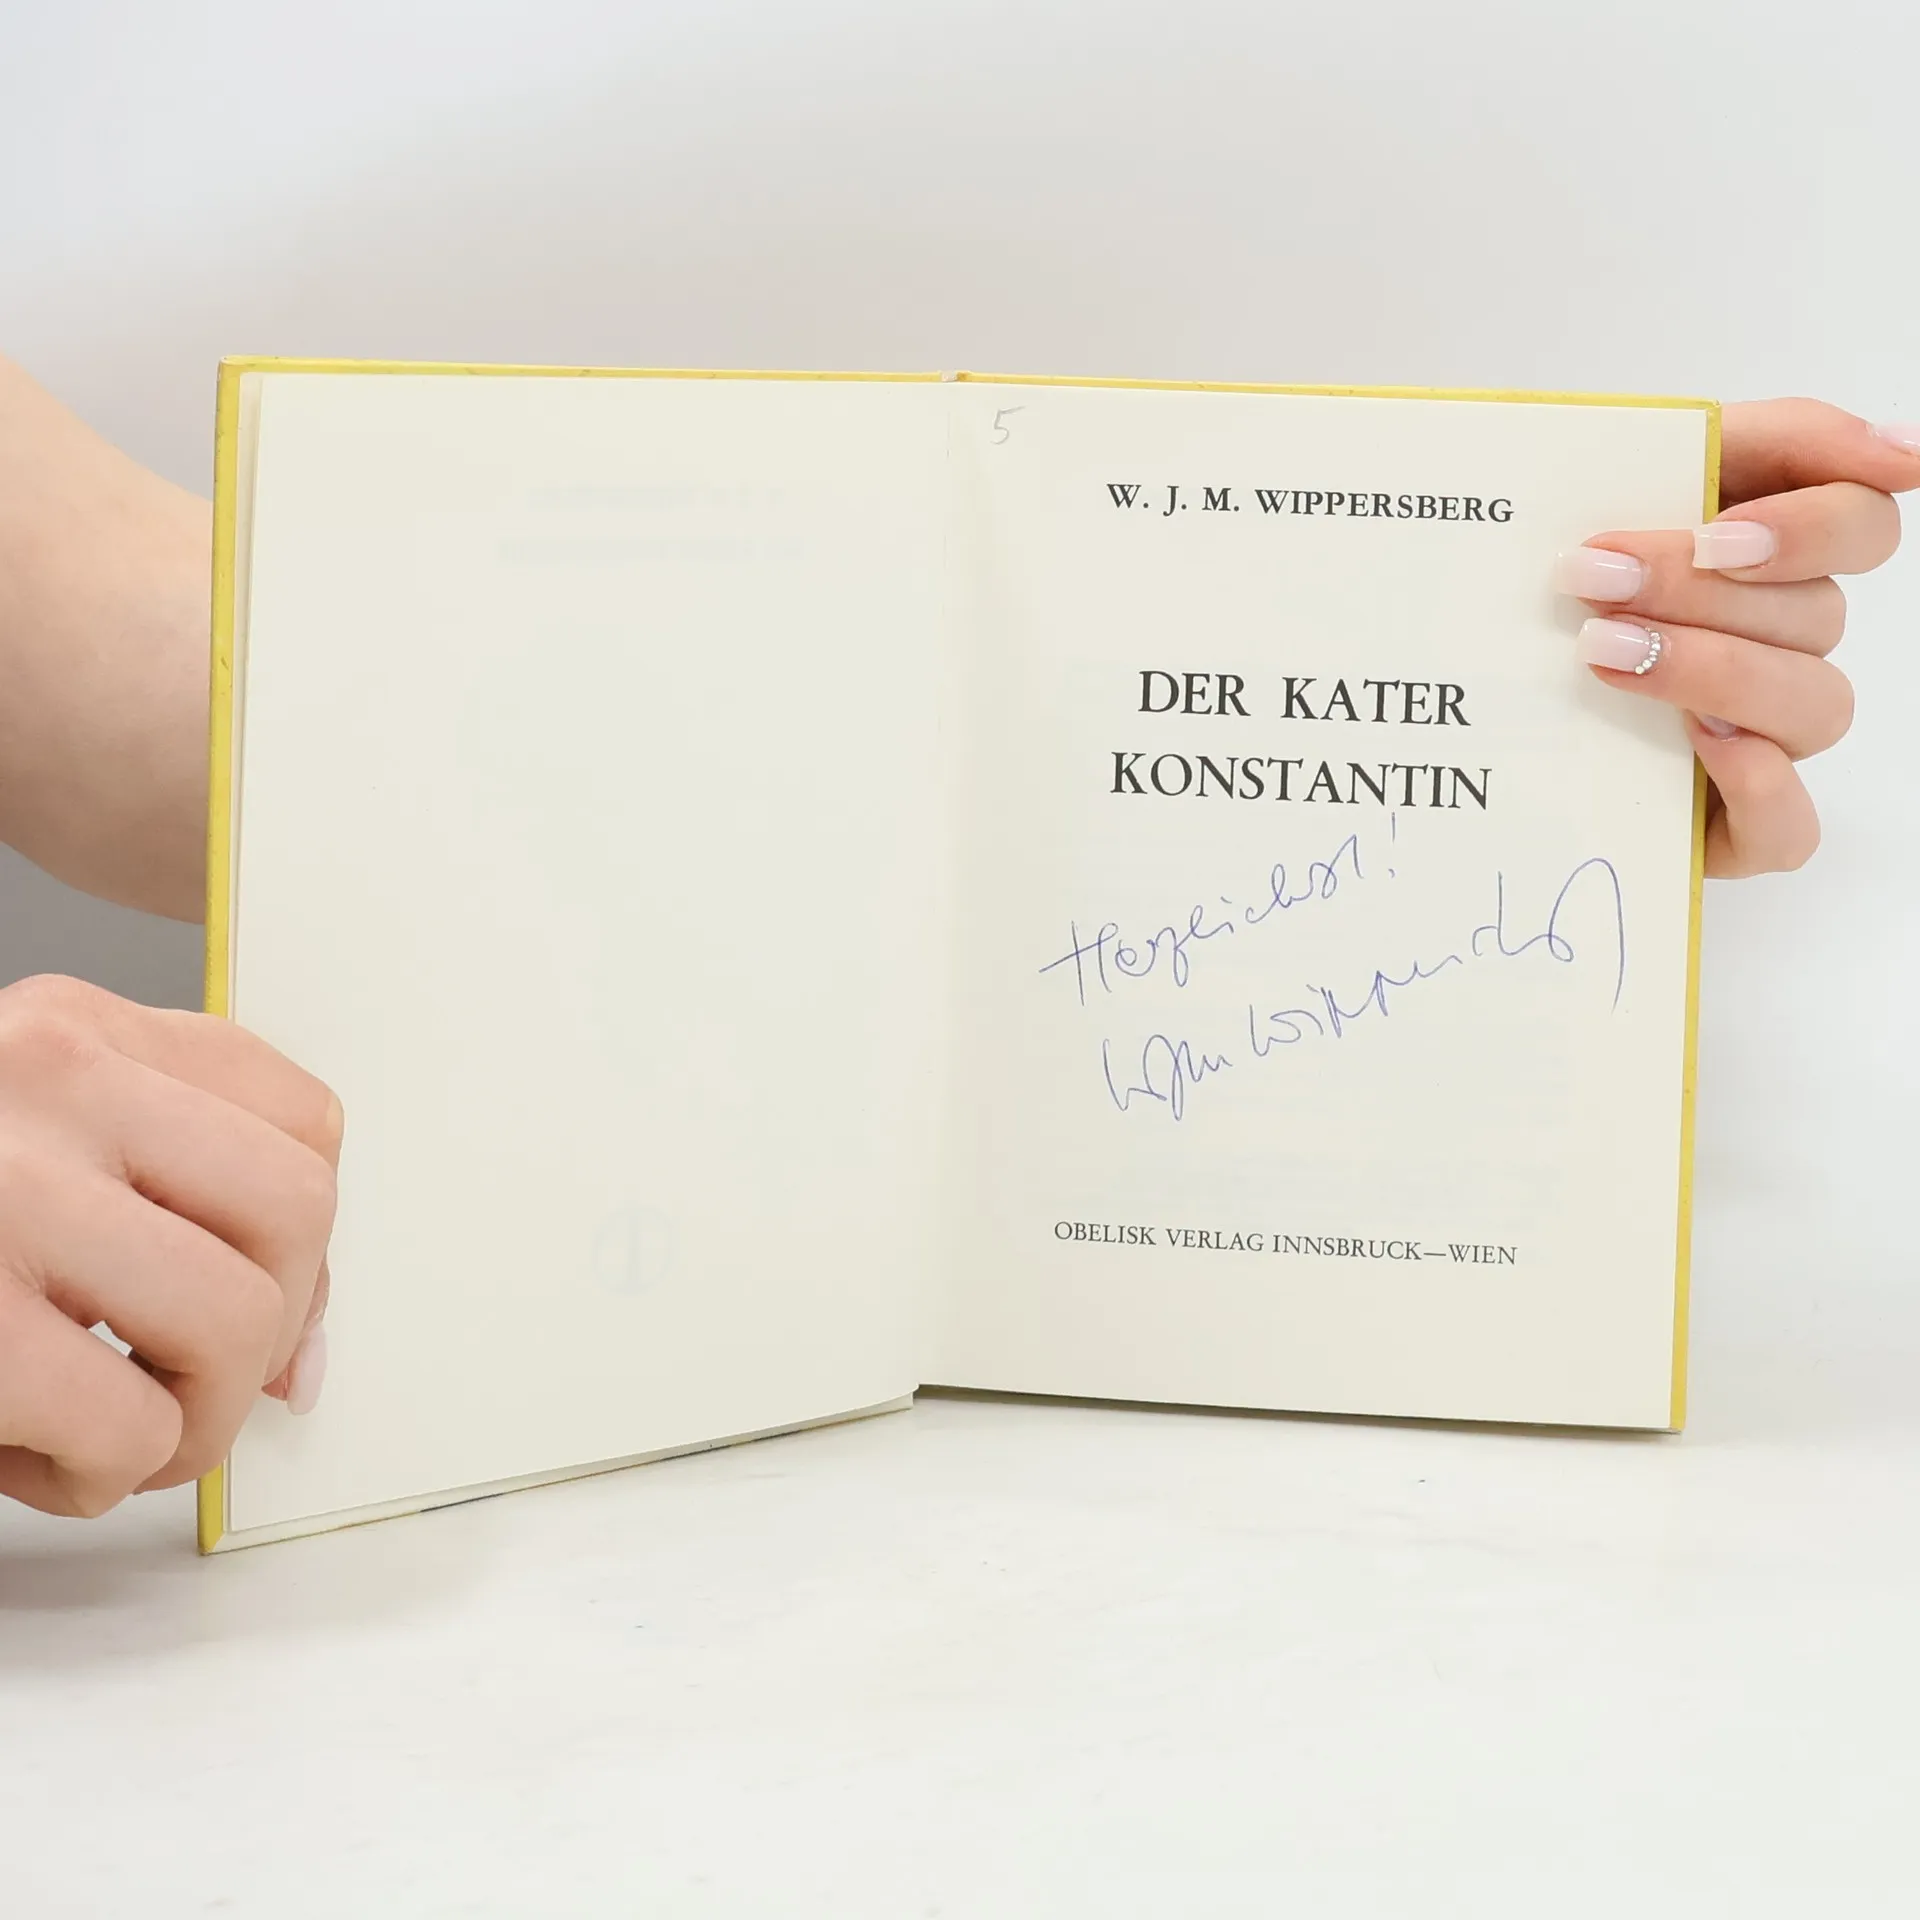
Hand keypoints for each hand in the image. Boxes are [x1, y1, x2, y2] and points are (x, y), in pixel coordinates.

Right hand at [0, 976, 338, 1517]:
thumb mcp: (24, 1153)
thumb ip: (165, 1203)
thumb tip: (303, 1353)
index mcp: (69, 1029)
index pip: (303, 1122)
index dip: (307, 1244)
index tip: (260, 1306)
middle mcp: (41, 1080)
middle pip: (297, 1212)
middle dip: (265, 1332)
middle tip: (183, 1384)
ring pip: (234, 1321)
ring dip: (191, 1419)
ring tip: (109, 1432)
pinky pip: (128, 1426)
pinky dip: (100, 1477)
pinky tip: (30, 1461)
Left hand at [1554, 399, 1916, 876]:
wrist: (1446, 728)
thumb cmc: (1522, 602)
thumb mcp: (1574, 499)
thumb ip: (1684, 443)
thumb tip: (1866, 443)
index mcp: (1760, 556)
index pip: (1858, 519)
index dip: (1813, 520)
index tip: (1719, 530)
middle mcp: (1780, 644)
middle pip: (1815, 609)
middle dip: (1699, 590)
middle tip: (1592, 579)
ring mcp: (1765, 738)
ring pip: (1814, 702)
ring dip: (1714, 668)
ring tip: (1601, 651)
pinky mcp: (1731, 828)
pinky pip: (1789, 827)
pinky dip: (1762, 788)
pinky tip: (1703, 748)